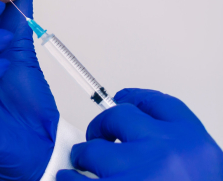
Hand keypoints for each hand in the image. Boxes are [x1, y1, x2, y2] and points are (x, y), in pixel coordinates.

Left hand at [57, 88, 222, 180]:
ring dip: (84, 155)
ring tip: (83, 164)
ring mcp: (136, 173)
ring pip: (93, 148)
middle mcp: (166, 151)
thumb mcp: (203, 176)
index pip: (160, 105)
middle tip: (98, 138)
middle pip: (121, 117)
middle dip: (104, 126)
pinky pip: (75, 179)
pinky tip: (69, 180)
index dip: (137, 99)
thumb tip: (145, 140)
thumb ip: (179, 156)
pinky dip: (69, 180)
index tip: (123, 99)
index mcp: (194, 146)